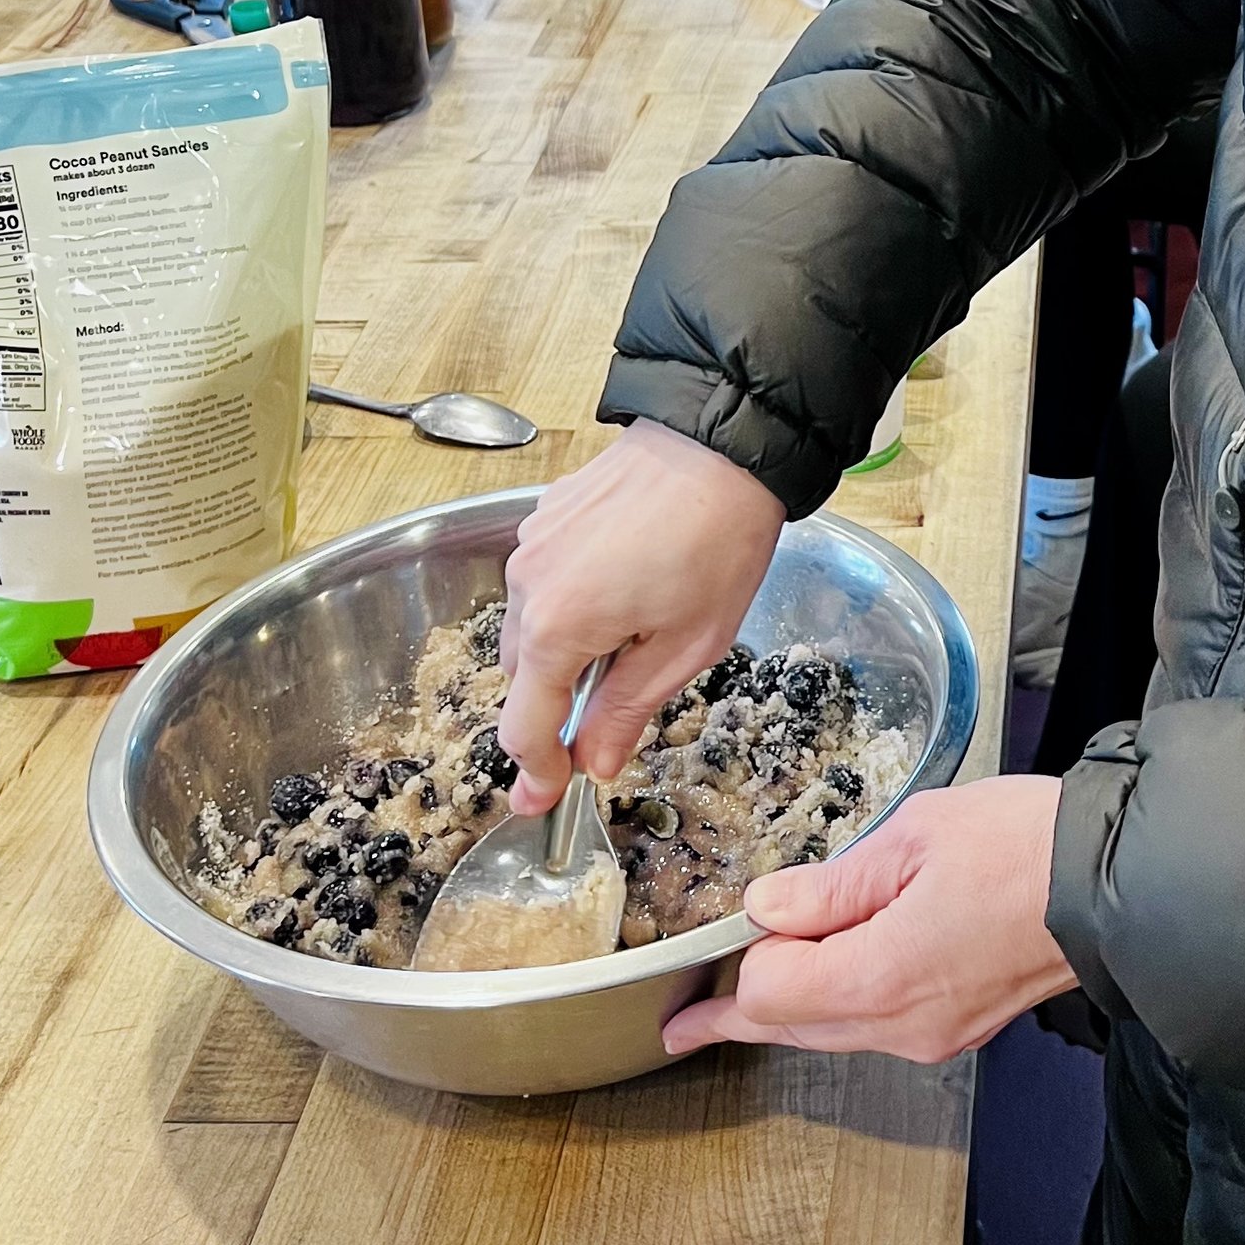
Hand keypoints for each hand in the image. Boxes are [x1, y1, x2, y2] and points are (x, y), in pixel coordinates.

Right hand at [499, 421, 784, 807]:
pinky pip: (544, 579)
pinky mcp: (546, 515)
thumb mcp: (684, 647)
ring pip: (531, 624)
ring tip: (632, 637)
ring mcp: (531, 544)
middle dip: (556, 705)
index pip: (524, 726)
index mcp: (556, 629)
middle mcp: (527, 585)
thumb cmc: (716, 542)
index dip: (536, 772)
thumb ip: (625, 710)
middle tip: (602, 722)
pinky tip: (625, 588)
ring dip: (564, 649)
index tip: (544, 801)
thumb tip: (592, 762)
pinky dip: (570, 601)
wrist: (722, 443)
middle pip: (522, 676)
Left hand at [663, 773, 1074, 1065]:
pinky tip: (832, 975)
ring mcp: (934, 1034)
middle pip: (792, 1031)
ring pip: (833, 1035)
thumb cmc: (1024, 848)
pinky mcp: (959, 1027)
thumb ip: (832, 882)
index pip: (768, 993)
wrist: (1113, 881)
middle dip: (739, 1015)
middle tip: (686, 1023)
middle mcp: (902, 1025)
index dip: (741, 958)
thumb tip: (768, 907)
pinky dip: (841, 1006)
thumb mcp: (914, 837)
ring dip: (791, 1011)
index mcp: (879, 977)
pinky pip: (877, 1027)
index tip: (723, 936)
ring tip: (744, 998)